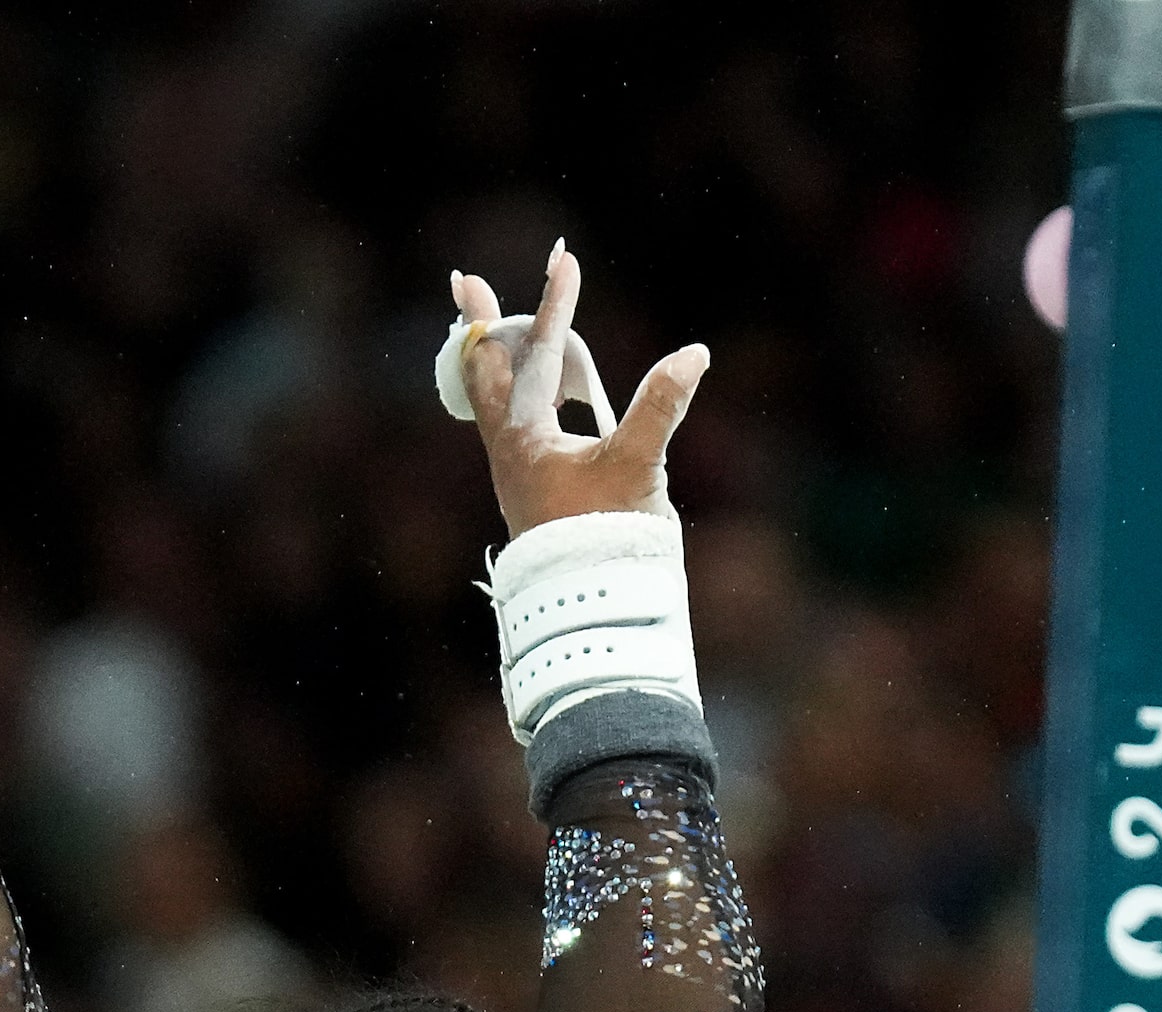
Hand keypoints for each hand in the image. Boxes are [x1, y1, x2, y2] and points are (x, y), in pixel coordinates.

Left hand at [452, 248, 707, 536]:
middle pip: (483, 370)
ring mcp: (517, 469)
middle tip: (467, 282)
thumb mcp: (637, 466)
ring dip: (493, 358)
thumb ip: (661, 407)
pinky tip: (532, 397)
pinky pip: (509, 424)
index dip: (555, 305)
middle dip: (483, 324)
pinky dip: (513, 393)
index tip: (564, 259)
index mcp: (526, 436)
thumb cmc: (608, 537)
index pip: (539, 355)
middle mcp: (510, 448)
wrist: (592, 603)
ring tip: (488, 330)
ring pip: (491, 399)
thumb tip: (694, 354)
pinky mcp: (532, 489)